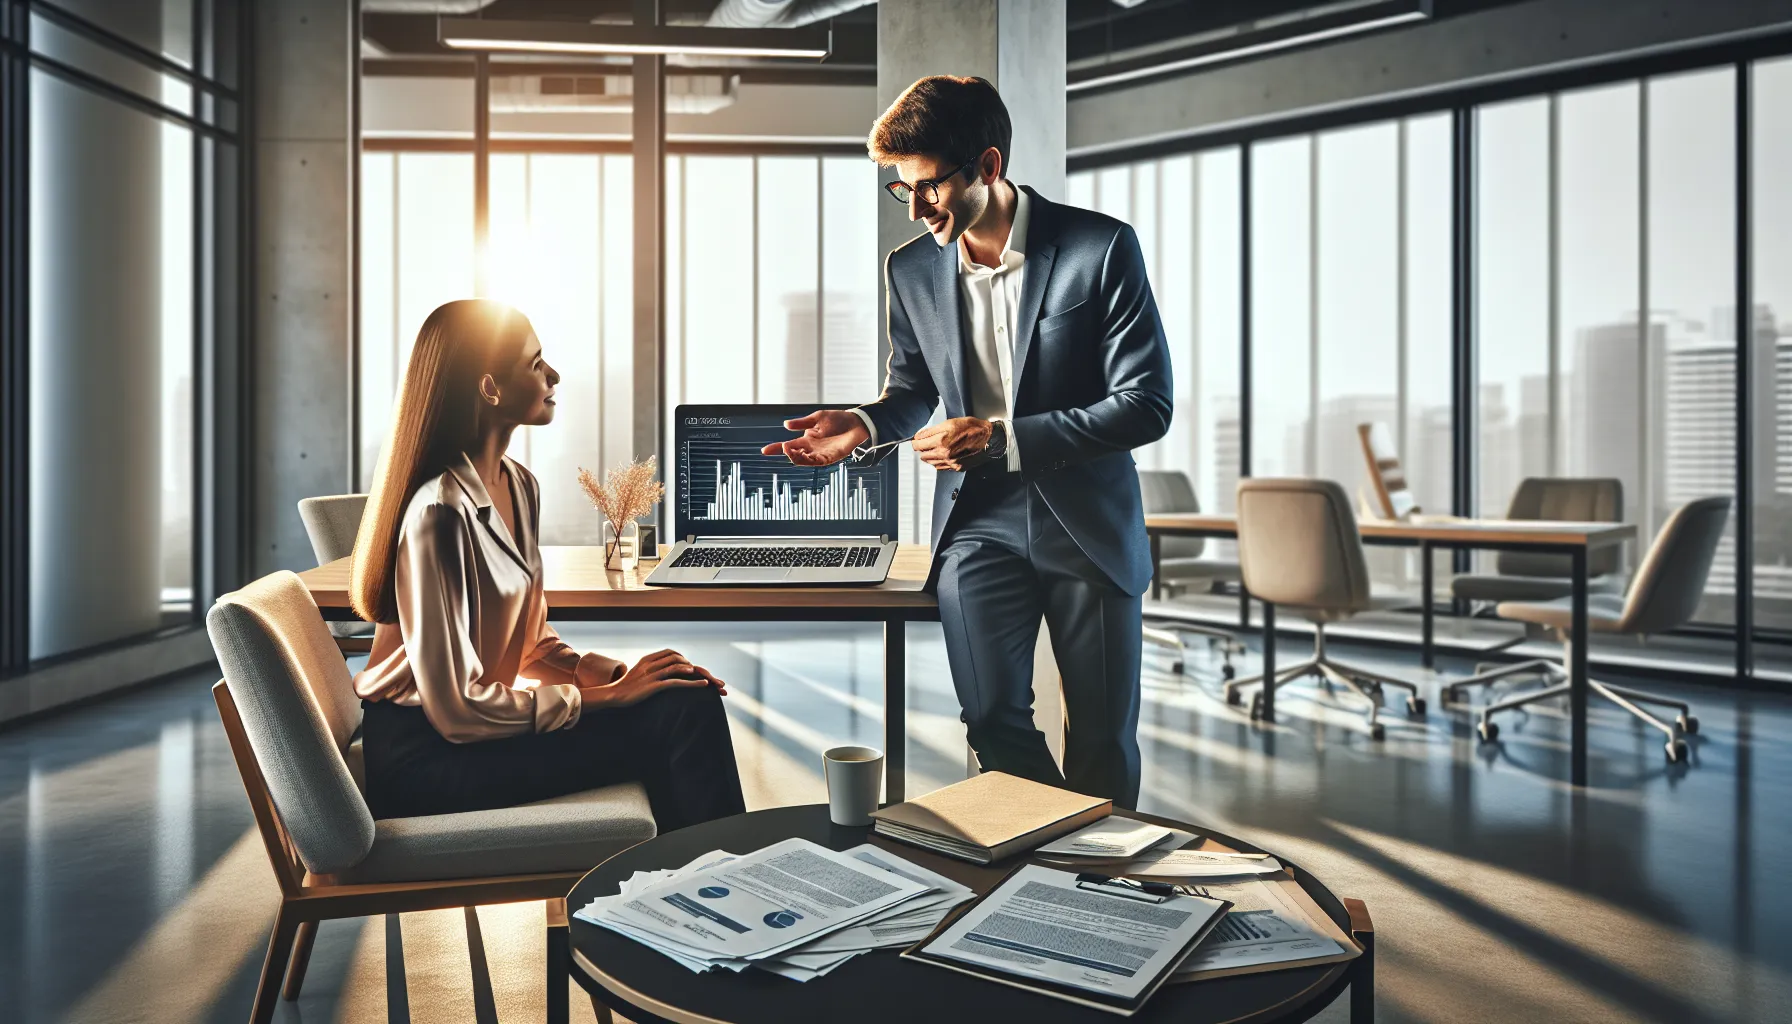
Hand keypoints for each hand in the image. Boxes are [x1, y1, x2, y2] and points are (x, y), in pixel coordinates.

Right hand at [580, 649, 725, 708]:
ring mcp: (653, 674)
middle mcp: (652, 663)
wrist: (613, 695)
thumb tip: (662, 668)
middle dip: (697, 668)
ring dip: (697, 673)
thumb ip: (650, 668)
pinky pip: (676, 682)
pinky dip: (692, 683)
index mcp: (649, 658)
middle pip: (679, 659)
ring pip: (679, 668)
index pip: (672, 653)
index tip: (696, 669)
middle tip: (711, 678)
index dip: (685, 659)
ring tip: (711, 680)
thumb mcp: (638, 672)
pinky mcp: (653, 685)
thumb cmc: (626, 687)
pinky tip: (703, 686)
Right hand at [759, 409, 869, 466]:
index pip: (788, 446)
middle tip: (782, 447)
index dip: (775, 449)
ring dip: (795, 457)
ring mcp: (820, 454)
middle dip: (786, 453)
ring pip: (804, 460)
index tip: (764, 451)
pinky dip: (808, 459)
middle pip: (794, 455)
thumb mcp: (817, 417)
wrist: (857, 423)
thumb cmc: (838, 419)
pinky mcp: (830, 458)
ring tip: (789, 449)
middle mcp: (812, 449)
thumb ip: (802, 423)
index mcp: (806, 439)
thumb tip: (785, 425)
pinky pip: (816, 462)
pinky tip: (802, 454)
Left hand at [913, 417, 993, 471]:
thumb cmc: (973, 428)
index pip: (918, 444)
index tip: (917, 438)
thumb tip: (920, 435)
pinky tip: (942, 455)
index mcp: (942, 440)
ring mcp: (950, 462)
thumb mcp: (950, 422)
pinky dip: (937, 461)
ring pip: (930, 462)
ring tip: (934, 448)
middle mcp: (944, 453)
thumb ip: (932, 430)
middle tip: (925, 442)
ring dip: (929, 455)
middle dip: (922, 447)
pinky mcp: (956, 467)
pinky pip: (940, 467)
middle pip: (922, 454)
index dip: (916, 440)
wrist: (988, 439)